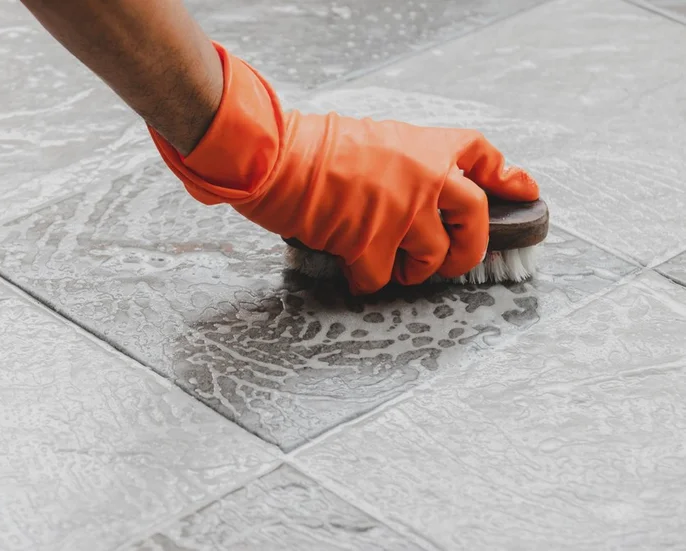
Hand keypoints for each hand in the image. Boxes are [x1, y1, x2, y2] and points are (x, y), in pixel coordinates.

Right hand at [151, 43, 538, 294]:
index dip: (506, 174)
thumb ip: (401, 161)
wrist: (279, 157)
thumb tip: (414, 187)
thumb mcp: (370, 137)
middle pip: (476, 217)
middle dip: (471, 247)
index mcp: (424, 146)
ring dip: (416, 271)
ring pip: (433, 258)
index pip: (480, 154)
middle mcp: (425, 177)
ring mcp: (403, 212)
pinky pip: (382, 277)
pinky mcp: (374, 243)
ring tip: (396, 268)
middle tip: (454, 262)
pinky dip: (367, 280)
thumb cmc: (313, 145)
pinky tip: (353, 271)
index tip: (524, 189)